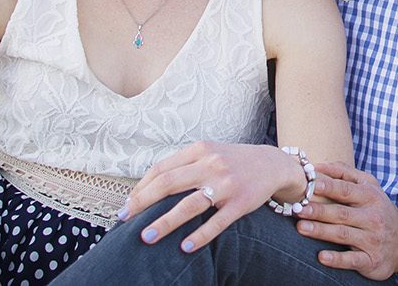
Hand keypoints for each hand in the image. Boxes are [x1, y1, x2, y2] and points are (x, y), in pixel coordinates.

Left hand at [123, 141, 299, 252]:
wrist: (273, 164)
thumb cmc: (233, 161)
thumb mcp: (209, 153)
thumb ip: (183, 165)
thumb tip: (147, 188)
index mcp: (200, 150)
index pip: (162, 168)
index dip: (141, 188)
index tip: (127, 204)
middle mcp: (212, 164)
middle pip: (169, 183)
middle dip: (142, 203)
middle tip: (124, 219)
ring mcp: (226, 184)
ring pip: (189, 205)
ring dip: (164, 222)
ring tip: (146, 237)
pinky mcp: (240, 203)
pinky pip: (216, 222)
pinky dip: (199, 235)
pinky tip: (185, 247)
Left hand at [295, 161, 397, 279]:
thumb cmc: (378, 209)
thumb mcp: (369, 187)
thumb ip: (344, 173)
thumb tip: (317, 166)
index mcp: (370, 197)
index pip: (346, 190)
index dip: (329, 187)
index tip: (311, 184)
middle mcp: (372, 217)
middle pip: (342, 213)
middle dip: (319, 211)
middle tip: (298, 209)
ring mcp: (372, 239)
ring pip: (343, 234)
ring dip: (321, 231)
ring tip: (301, 228)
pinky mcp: (371, 260)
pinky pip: (352, 259)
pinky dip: (337, 259)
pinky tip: (322, 256)